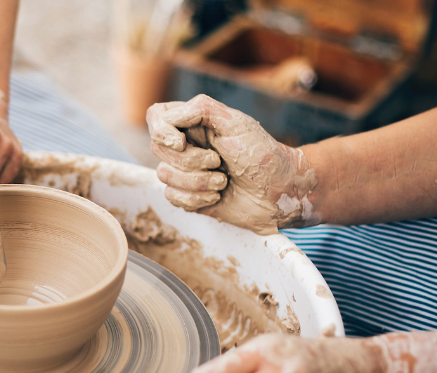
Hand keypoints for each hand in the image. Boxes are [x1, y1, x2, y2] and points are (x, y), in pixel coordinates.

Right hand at [147, 95, 317, 234]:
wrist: (280, 191)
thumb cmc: (263, 154)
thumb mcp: (236, 122)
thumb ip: (200, 109)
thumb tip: (168, 117)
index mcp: (195, 123)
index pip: (156, 116)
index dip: (161, 131)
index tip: (181, 142)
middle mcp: (187, 145)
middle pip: (158, 150)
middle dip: (190, 161)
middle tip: (218, 162)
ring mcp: (186, 171)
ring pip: (164, 176)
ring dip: (197, 182)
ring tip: (224, 182)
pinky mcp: (189, 196)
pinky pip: (172, 198)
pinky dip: (196, 198)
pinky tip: (217, 196)